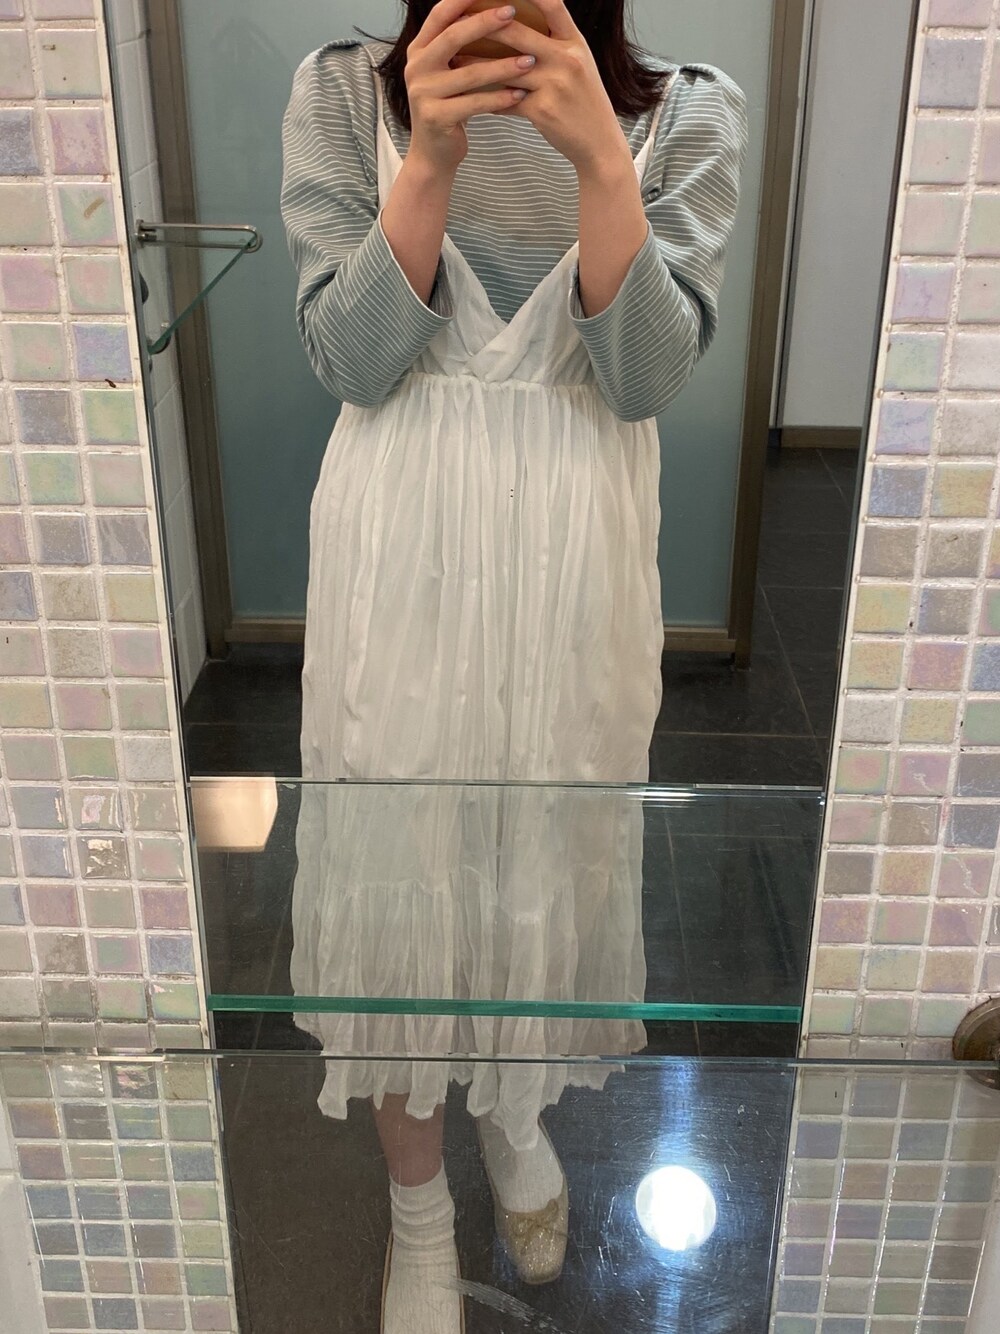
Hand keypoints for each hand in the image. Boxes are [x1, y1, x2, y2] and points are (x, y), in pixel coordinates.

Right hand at [404, 0, 534, 173]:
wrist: (433, 154)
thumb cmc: (450, 107)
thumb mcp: (449, 72)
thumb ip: (460, 46)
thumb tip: (494, 13)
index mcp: (419, 50)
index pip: (441, 14)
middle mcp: (416, 68)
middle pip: (453, 36)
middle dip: (485, 22)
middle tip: (512, 12)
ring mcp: (423, 93)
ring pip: (469, 73)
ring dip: (503, 65)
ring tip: (531, 60)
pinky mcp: (436, 118)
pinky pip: (475, 104)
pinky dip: (500, 98)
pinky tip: (521, 94)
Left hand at [463, 0, 627, 170]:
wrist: (599, 142)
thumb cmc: (585, 102)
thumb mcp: (579, 65)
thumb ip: (556, 44)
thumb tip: (522, 25)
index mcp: (575, 43)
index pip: (552, 5)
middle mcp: (566, 59)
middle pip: (518, 32)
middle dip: (486, 25)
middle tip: (462, 20)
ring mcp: (554, 85)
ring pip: (504, 68)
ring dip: (477, 64)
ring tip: (456, 59)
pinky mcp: (542, 111)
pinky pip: (506, 100)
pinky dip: (488, 98)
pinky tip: (471, 95)